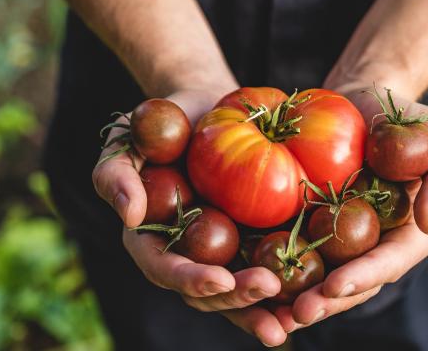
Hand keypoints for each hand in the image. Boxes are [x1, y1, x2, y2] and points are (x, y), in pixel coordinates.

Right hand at [92, 88, 287, 346]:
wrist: (208, 109)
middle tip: (267, 289)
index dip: (190, 279)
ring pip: (239, 293)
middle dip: (236, 300)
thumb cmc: (162, 122)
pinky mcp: (252, 240)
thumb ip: (115, 174)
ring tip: (293, 318)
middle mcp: (188, 255)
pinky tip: (312, 296)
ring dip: (263, 309)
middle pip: (207, 292)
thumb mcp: (127, 139)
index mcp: (152, 241)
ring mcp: (222, 252)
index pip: (165, 269)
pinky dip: (287, 289)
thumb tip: (129, 217)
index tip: (221, 280)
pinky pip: (268, 268)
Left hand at [269, 84, 427, 330]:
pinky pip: (296, 252)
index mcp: (409, 231)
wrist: (361, 102)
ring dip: (300, 299)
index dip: (366, 275)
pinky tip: (253, 282)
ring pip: (322, 277)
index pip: (391, 260)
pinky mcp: (312, 225)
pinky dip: (278, 271)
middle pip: (354, 281)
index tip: (337, 286)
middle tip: (298, 314)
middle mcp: (375, 243)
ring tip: (273, 317)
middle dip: (328, 301)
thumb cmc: (406, 115)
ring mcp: (342, 239)